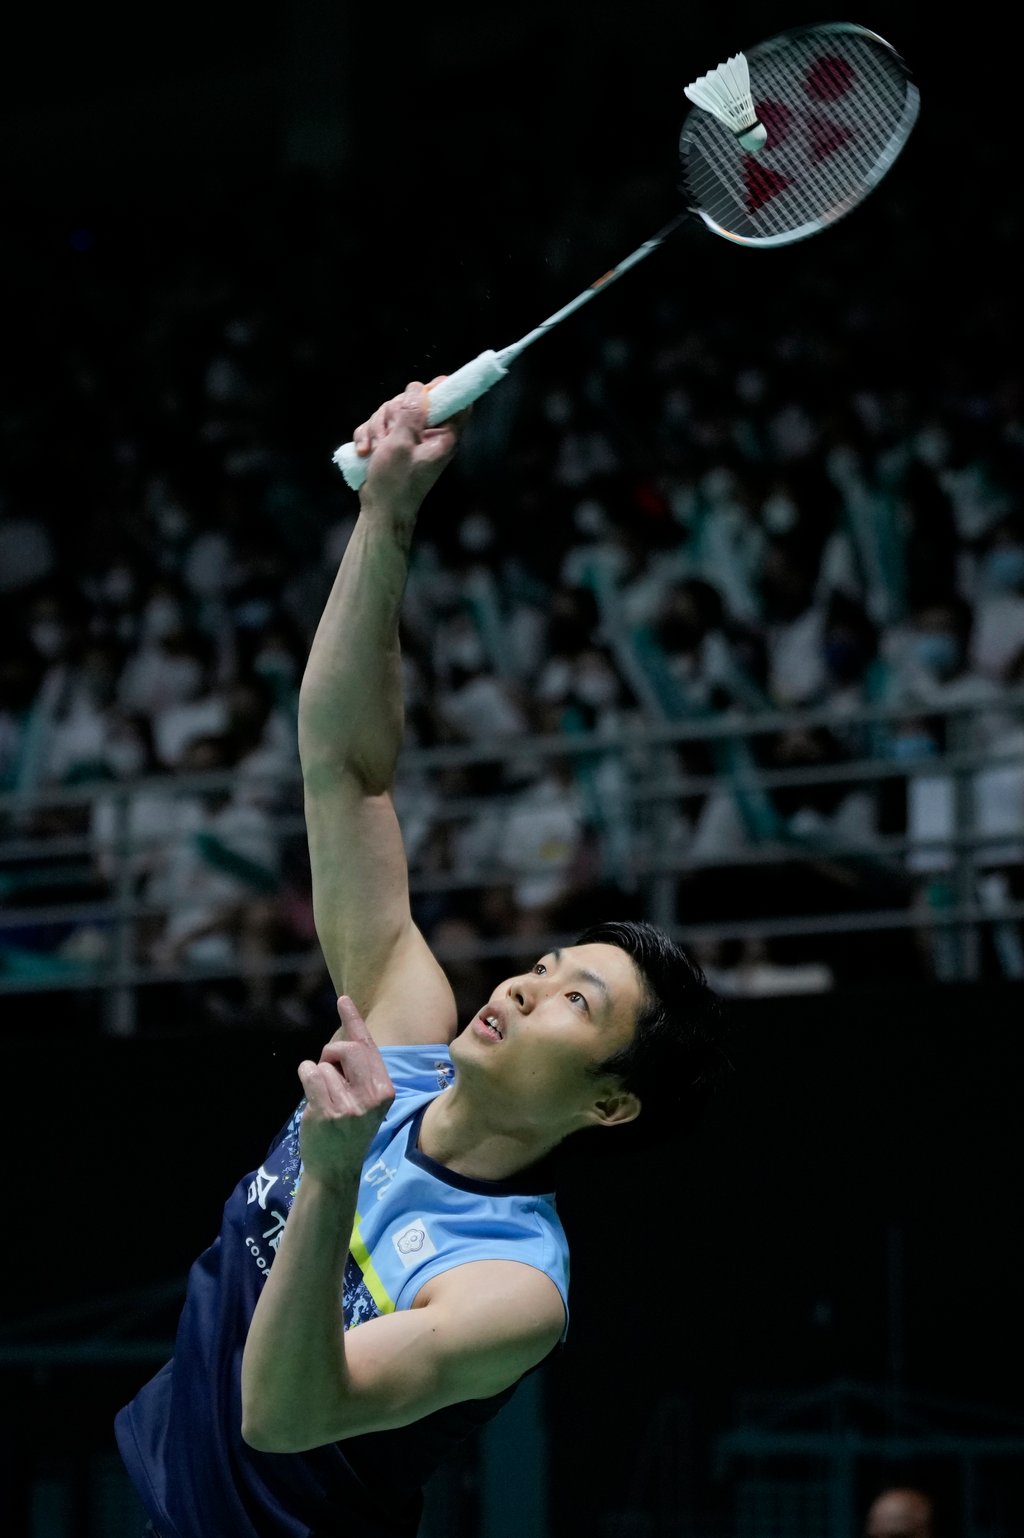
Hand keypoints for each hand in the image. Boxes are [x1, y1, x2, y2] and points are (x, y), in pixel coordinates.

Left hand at [297, 997, 395, 1192]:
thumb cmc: (348, 1127)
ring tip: (325, 1099)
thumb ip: (360, 1068)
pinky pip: (310, 1075)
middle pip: (346, 1048)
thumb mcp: (365, 1098)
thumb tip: (348, 1031)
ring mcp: (350, 1106)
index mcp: (385, 1089)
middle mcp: (373, 1096)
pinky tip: (311, 1099)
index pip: (368, 1046)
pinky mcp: (327, 1113)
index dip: (353, 1020)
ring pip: (324, 1064)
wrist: (336, 1169)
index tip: (342, 1000)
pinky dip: (305, 1077)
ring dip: (317, 1074)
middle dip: (331, 1052)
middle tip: (328, 1070)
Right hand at [353, 379, 467, 521]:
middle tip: (388, 432)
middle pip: (414, 400)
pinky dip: (368, 435)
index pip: (456, 403)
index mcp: (443, 436)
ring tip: (375, 448)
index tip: (420, 392)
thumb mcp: (402, 444)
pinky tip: (365, 451)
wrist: (380, 509)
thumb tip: (418, 388)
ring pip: (392, 411)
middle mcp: (429, 434)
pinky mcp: (392, 442)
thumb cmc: (396, 481)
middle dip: (393, 413)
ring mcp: (409, 438)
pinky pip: (378, 425)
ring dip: (377, 427)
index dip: (441, 389)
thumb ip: (410, 413)